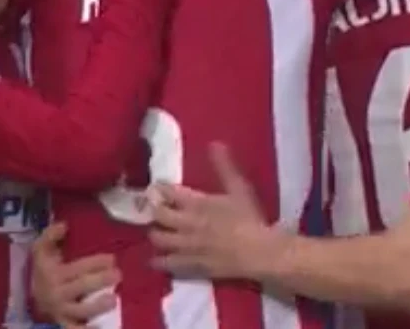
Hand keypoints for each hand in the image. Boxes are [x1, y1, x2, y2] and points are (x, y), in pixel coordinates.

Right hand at [31, 223, 119, 328]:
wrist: (34, 298)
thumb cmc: (44, 270)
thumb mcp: (42, 250)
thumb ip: (50, 235)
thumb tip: (63, 225)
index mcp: (53, 273)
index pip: (78, 267)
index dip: (96, 263)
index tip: (112, 259)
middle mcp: (57, 293)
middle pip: (82, 286)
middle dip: (102, 280)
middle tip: (119, 275)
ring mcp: (62, 311)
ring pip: (81, 310)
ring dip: (98, 306)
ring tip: (114, 299)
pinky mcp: (65, 324)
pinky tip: (99, 327)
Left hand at [149, 142, 284, 280]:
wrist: (257, 252)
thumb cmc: (249, 218)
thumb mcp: (239, 188)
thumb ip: (225, 167)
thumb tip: (215, 143)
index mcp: (196, 203)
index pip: (169, 192)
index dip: (160, 188)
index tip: (156, 187)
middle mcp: (185, 223)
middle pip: (159, 215)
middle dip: (153, 210)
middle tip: (152, 208)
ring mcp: (186, 246)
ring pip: (159, 239)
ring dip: (154, 234)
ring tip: (155, 231)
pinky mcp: (190, 266)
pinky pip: (168, 264)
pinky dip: (159, 261)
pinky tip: (155, 260)